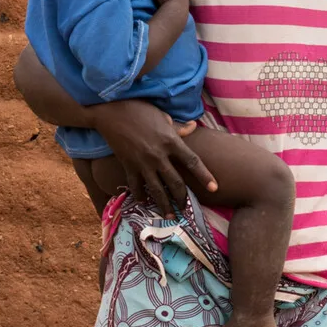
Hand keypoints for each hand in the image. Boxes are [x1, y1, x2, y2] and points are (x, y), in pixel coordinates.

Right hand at [87, 100, 215, 211]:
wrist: (111, 112)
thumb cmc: (139, 110)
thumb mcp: (162, 116)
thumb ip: (179, 127)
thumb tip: (194, 127)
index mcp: (171, 141)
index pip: (192, 161)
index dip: (205, 176)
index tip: (214, 188)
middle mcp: (159, 155)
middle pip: (176, 182)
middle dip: (182, 198)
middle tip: (186, 209)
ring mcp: (143, 163)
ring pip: (157, 189)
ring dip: (164, 205)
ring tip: (169, 216)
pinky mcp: (128, 166)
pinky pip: (136, 186)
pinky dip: (140, 195)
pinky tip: (144, 202)